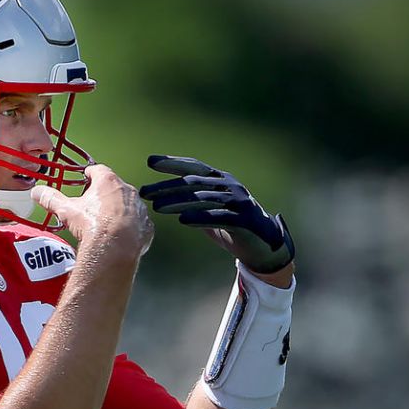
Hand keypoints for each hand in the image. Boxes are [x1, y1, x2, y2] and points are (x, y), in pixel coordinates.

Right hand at [32, 164, 153, 256]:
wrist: (115, 249)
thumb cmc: (93, 225)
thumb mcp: (67, 210)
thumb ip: (52, 198)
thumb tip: (37, 192)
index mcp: (108, 181)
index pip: (98, 170)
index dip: (90, 174)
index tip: (86, 177)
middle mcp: (127, 191)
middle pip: (114, 187)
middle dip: (103, 194)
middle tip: (92, 204)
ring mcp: (139, 209)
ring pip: (128, 205)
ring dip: (118, 210)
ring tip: (105, 222)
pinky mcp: (146, 226)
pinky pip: (138, 223)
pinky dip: (130, 228)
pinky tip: (119, 236)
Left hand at [138, 155, 294, 274]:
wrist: (264, 246)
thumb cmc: (232, 227)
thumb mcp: (209, 211)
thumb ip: (192, 203)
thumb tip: (161, 199)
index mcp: (221, 179)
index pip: (194, 166)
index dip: (172, 163)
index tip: (150, 162)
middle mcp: (229, 185)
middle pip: (194, 182)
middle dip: (167, 186)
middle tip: (145, 191)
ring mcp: (238, 201)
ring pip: (203, 198)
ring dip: (178, 202)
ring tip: (157, 208)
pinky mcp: (244, 220)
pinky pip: (219, 217)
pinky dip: (200, 218)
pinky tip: (183, 220)